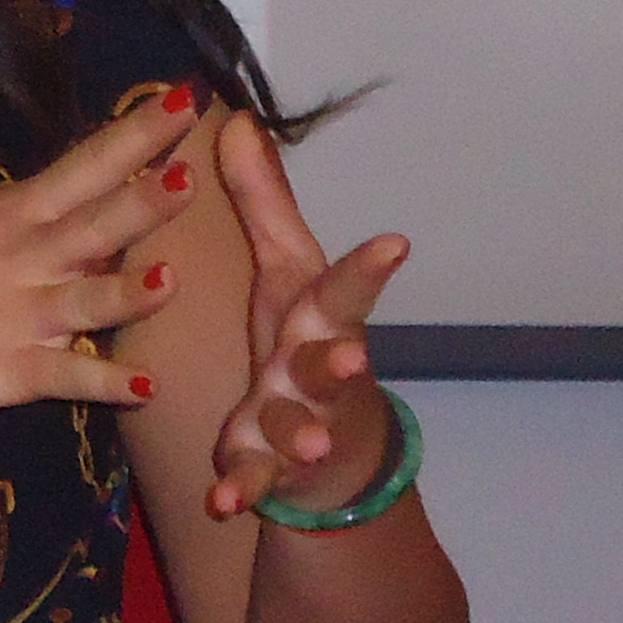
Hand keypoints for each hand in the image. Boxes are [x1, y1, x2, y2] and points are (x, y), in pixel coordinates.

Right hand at [0, 89, 196, 418]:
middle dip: (142, 200)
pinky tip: (145, 390)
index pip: (86, 165)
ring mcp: (20, 315)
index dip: (136, 134)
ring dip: (127, 292)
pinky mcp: (11, 369)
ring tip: (170, 281)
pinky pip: (66, 377)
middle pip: (93, 224)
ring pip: (85, 300)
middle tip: (190, 174)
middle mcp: (26, 258)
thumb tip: (111, 216)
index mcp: (18, 213)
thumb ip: (46, 225)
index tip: (183, 99)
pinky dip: (104, 383)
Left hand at [202, 107, 412, 521]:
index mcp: (321, 318)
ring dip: (302, 432)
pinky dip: (243, 487)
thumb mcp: (285, 272)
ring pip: (302, 426)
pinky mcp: (270, 464)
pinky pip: (255, 478)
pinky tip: (226, 502)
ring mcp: (299, 421)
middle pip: (333, 363)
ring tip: (309, 442)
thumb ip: (262, 201)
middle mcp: (319, 370)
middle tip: (350, 358)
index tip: (397, 244)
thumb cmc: (306, 342)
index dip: (370, 267)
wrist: (330, 448)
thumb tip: (237, 120)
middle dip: (341, 360)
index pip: (348, 289)